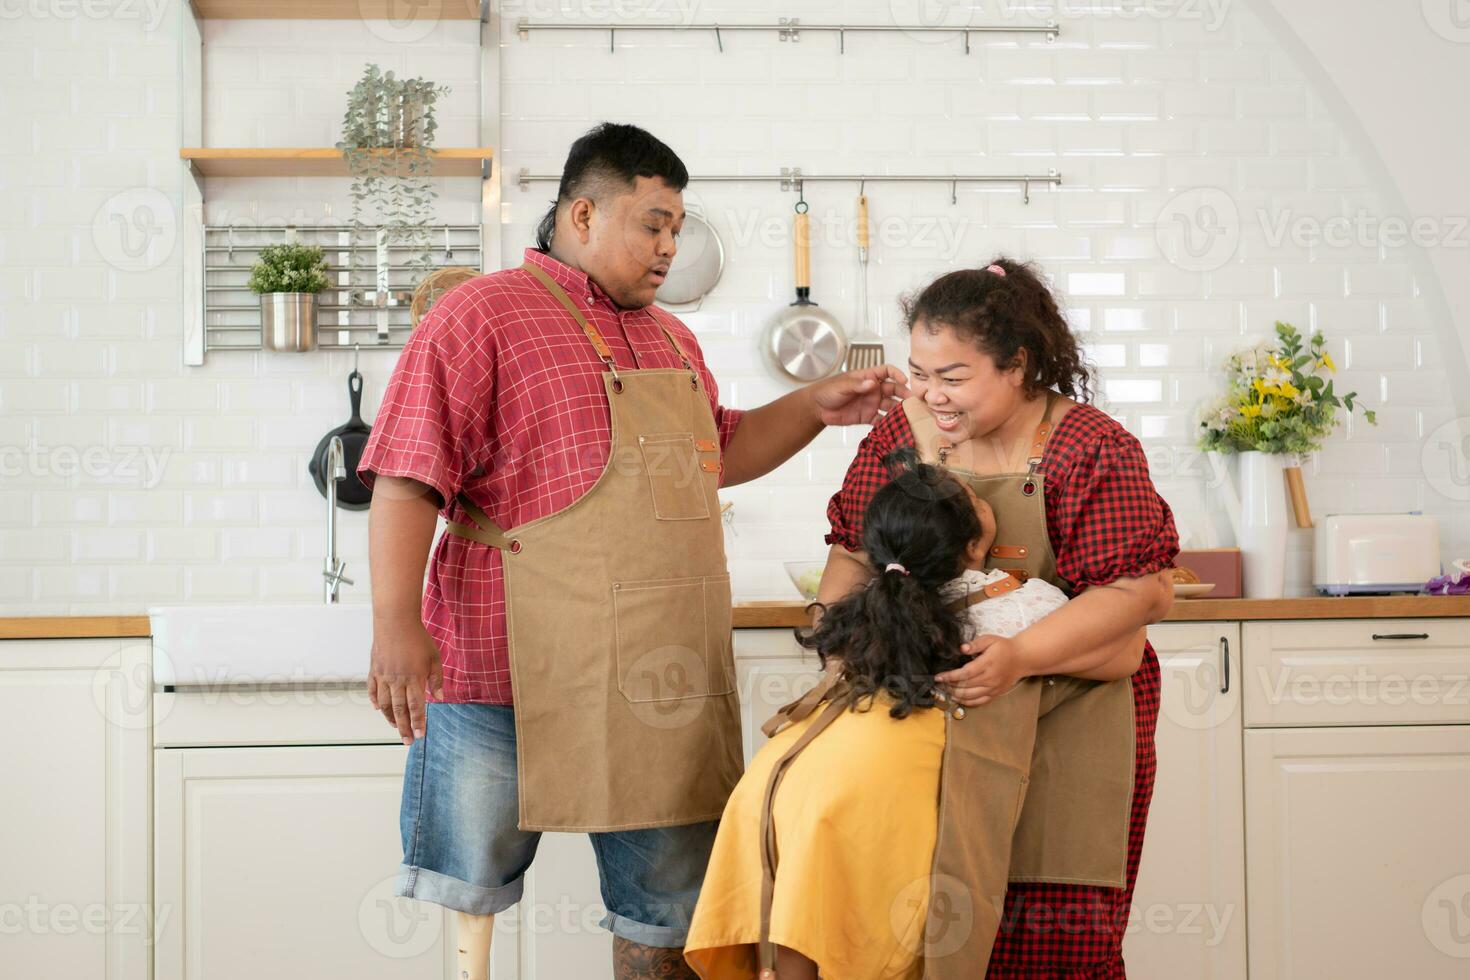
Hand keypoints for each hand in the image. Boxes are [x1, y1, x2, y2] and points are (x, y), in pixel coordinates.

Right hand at [368, 619, 444, 744]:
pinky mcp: (374, 670)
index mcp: (414, 679)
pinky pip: (372, 690)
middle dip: (404, 728)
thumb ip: (437, 679)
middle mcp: (397, 681)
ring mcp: (383, 676)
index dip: (418, 723)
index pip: (416, 707)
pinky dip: (375, 701)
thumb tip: (439, 698)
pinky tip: (379, 709)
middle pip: (400, 710)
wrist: (395, 622)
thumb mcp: (434, 658)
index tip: (420, 735)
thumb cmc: (418, 638)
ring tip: (396, 727)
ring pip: (385, 704)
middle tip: (407, 741)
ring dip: (390, 718)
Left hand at [809, 364, 910, 425]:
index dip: (897, 374)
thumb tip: (872, 383)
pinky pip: (881, 420)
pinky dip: (889, 424)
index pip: (886, 372)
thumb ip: (857, 385)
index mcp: (867, 378)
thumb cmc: (827, 391)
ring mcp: (872, 404)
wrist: (817, 409)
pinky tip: (895, 427)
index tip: (904, 380)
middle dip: (904, 394)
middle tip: (912, 400)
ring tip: (908, 415)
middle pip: (893, 389)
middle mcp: (873, 390)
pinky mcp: (868, 417)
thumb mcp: (841, 386)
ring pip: (890, 406)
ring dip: (899, 410)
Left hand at [934, 634, 1028, 706]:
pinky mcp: (995, 694)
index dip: (950, 676)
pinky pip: (979, 702)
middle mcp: (990, 678)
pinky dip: (966, 702)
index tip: (939, 676)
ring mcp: (993, 688)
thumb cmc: (1004, 648)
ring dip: (955, 695)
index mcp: (987, 664)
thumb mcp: (990, 639)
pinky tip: (957, 698)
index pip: (965, 673)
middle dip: (949, 686)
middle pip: (965, 686)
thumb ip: (975, 643)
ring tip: (945, 690)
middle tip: (939, 683)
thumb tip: (962, 648)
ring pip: (970, 697)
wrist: (1022, 658)